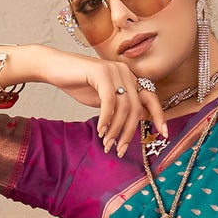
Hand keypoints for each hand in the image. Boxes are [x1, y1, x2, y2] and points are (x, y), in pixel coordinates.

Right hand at [24, 45, 167, 156]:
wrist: (54, 68)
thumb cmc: (79, 85)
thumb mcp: (104, 100)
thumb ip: (121, 108)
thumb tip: (137, 122)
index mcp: (129, 78)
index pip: (151, 98)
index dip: (159, 116)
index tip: (163, 134)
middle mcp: (125, 72)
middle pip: (137, 108)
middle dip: (130, 132)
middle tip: (121, 149)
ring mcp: (114, 70)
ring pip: (124, 107)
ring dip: (116, 130)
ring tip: (107, 143)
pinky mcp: (100, 72)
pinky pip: (109, 102)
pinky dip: (106, 119)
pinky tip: (100, 130)